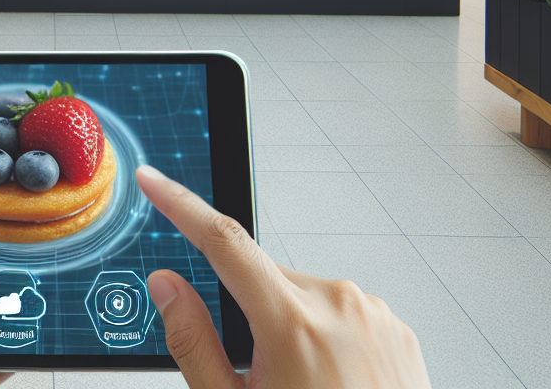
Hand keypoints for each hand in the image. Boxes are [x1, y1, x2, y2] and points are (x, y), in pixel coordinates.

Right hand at [136, 165, 430, 388]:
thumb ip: (192, 342)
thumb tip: (166, 285)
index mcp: (293, 325)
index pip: (223, 242)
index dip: (180, 205)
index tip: (154, 181)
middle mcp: (337, 305)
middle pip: (265, 277)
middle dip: (251, 309)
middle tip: (261, 370)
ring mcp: (373, 314)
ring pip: (303, 294)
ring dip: (292, 323)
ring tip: (306, 384)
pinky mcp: (396, 326)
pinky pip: (343, 311)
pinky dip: (328, 335)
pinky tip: (334, 380)